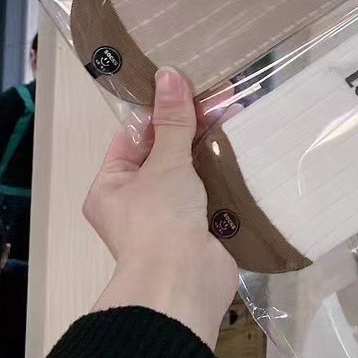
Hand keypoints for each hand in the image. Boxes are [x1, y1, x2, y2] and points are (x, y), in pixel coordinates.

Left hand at [86, 69, 238, 348]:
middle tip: (222, 97)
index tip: (186, 86)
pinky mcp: (199, 230)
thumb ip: (172, 121)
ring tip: (239, 117)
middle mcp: (135, 202)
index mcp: (111, 187)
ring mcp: (168, 218)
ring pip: (190, 174)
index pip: (132, 138)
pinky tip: (247, 152)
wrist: (184, 283)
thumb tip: (168, 74)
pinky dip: (226, 176)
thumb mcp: (165, 163)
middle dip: (191, 128)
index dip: (158, 111)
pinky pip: (211, 194)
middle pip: (164, 154)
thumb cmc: (160, 219)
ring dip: (212, 151)